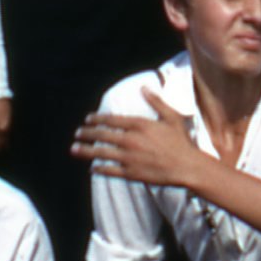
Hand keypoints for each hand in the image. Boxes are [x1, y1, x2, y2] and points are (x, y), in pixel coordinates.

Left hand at [75, 91, 206, 190]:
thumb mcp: (171, 116)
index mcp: (139, 125)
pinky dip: (99, 169)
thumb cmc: (181, 141)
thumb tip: (143, 87)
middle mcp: (131, 140)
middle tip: (77, 133)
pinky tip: (92, 168)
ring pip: (101, 153)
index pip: (112, 120)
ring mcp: (129, 158)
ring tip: (74, 149)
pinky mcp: (131, 173)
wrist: (187, 166)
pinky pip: (110, 170)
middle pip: (102, 135)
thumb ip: (156, 101)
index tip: (88, 119)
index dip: (97, 119)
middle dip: (87, 133)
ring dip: (85, 151)